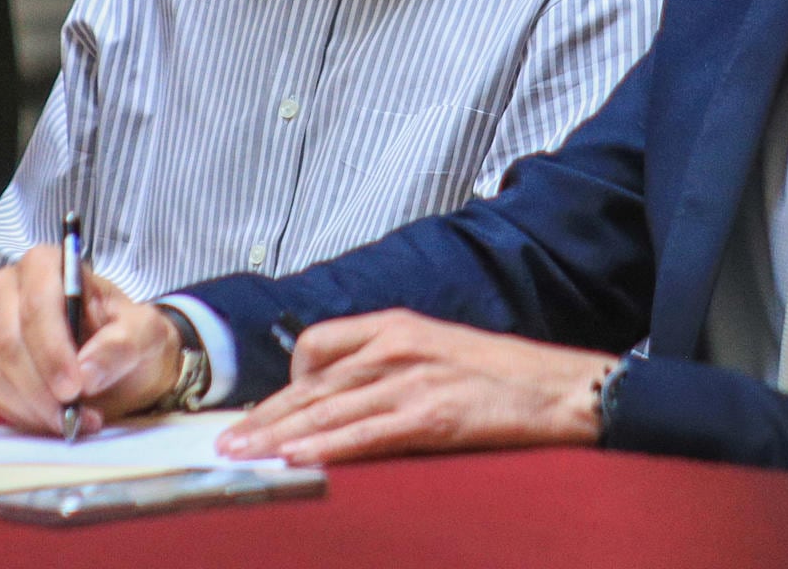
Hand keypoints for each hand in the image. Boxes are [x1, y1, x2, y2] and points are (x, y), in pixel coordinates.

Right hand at [0, 251, 181, 435]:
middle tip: (73, 414)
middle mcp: (13, 288)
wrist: (126, 363)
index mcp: (51, 265)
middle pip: (11, 339)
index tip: (75, 387)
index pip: (37, 301)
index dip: (52, 348)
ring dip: (34, 405)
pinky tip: (55, 422)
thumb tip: (86, 373)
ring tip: (73, 422)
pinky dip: (22, 413)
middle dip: (42, 385)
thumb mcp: (146, 335)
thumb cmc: (132, 337)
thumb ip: (123, 345)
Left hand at [216, 309, 609, 465]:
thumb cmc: (505, 378)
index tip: (267, 416)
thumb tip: (348, 401)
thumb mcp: (439, 353)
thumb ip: (392, 367)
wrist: (563, 389)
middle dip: (264, 416)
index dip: (285, 383)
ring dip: (279, 436)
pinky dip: (326, 449)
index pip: (317, 345)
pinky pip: (366, 435)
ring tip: (243, 457)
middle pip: (312, 383)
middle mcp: (396, 346)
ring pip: (328, 410)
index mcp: (396, 326)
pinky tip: (297, 461)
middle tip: (225, 442)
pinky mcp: (432, 415)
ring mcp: (413, 380)